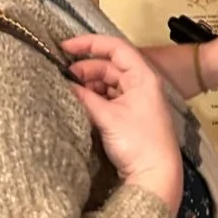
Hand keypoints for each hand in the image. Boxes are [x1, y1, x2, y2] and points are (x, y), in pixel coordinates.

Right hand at [61, 34, 182, 214]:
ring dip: (88, 83)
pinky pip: (108, 97)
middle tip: (62, 76)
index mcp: (142, 76)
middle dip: (84, 68)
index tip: (64, 47)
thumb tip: (63, 84)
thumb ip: (84, 97)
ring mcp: (136, 98)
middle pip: (109, 65)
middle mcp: (141, 83)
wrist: (155, 173)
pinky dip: (93, 97)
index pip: (115, 48)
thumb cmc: (139, 142)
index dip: (89, 44)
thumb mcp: (107, 116)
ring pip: (107, 82)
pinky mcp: (130, 114)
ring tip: (67, 90)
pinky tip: (78, 101)